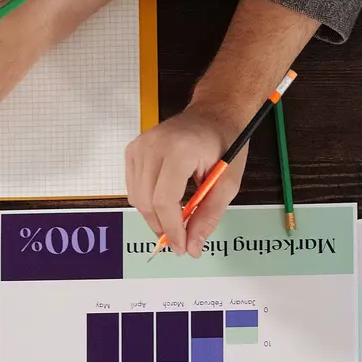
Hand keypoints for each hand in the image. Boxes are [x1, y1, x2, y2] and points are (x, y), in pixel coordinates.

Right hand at [126, 107, 248, 256]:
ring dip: (154, 218)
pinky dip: (147, 202)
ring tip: (176, 223)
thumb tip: (193, 247)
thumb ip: (209, 216)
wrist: (213, 113)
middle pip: (147, 201)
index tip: (183, 248)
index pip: (164, 200)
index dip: (172, 229)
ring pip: (137, 198)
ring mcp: (139, 146)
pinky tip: (166, 204)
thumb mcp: (228, 183)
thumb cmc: (225, 144)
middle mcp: (153, 145)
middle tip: (181, 243)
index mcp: (179, 150)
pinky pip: (133, 187)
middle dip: (163, 228)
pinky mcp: (132, 149)